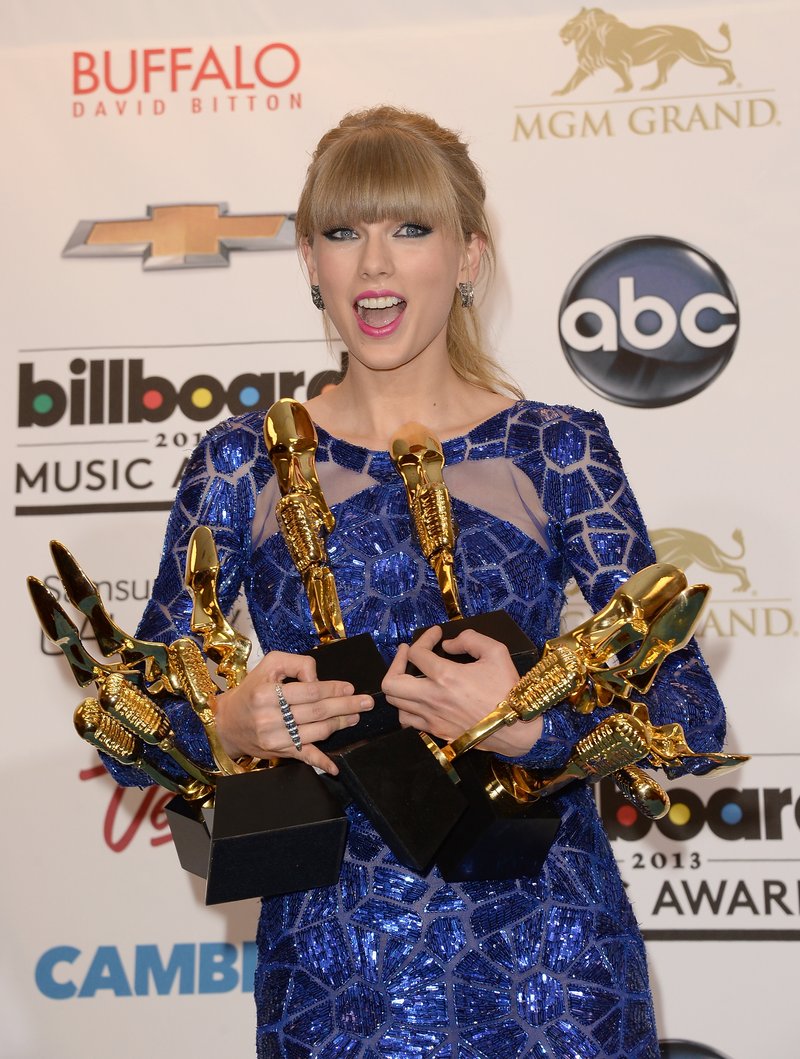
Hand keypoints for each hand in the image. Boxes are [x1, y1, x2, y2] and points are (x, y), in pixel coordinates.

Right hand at [214, 650, 372, 774]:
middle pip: (316, 712)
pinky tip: (335, 766)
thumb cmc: (253, 689)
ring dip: (340, 725)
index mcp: (267, 694)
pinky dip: (320, 763)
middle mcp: (269, 718)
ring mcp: (274, 738)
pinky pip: (303, 757)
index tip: (350, 688)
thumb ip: (298, 664)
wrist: (228, 721)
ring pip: (315, 732)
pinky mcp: (278, 752)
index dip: (332, 689)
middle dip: (345, 706)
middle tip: (366, 702)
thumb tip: (319, 680)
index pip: (309, 691)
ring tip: (355, 716)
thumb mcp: (271, 665)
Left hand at [382, 627, 543, 757]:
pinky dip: (406, 706)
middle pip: (390, 683)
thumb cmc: (507, 689)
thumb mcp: (496, 652)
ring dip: (399, 685)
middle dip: (395, 662)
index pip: (416, 653)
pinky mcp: (435, 731)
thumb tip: (448, 645)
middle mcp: (432, 699)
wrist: (516, 728)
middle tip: (408, 653)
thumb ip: (470, 639)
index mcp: (446, 677)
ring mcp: (431, 718)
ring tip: (411, 675)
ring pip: (395, 703)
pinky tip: (418, 697)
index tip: (436, 635)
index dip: (424, 638)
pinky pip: (407, 720)